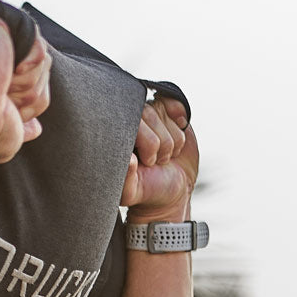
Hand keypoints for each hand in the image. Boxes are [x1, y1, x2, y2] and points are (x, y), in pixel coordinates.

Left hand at [120, 97, 198, 220]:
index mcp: (116, 136)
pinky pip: (175, 103)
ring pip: (167, 115)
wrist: (173, 189)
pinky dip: (180, 121)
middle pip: (151, 115)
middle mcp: (130, 121)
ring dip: (173, 141)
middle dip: (161, 144)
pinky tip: (176, 138)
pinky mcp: (166, 110)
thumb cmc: (147, 190)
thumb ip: (127, 178)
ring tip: (164, 155)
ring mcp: (149, 113)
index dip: (148, 145)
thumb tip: (130, 159)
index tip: (148, 163)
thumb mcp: (132, 192)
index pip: (133, 123)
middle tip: (156, 161)